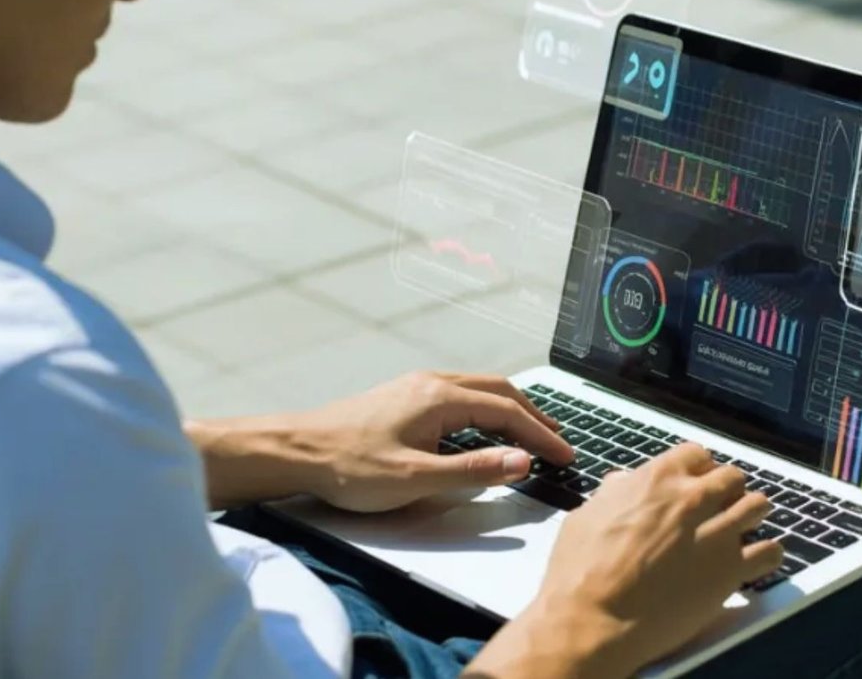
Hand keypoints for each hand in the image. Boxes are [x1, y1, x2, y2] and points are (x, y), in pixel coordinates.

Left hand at [294, 371, 575, 512]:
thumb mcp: (416, 478)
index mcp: (440, 398)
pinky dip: (486, 408)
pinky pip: (460, 394)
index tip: (564, 455)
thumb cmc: (349, 467)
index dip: (541, 435)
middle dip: (533, 416)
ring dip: (511, 409)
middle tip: (558, 442)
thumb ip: (473, 470)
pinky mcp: (403, 397)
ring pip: (479, 389)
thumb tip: (522, 460)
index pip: (508, 411)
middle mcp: (431, 383)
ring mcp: (416, 386)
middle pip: (499, 391)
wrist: (297, 451)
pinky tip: (484, 428)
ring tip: (531, 433)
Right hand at [509, 444, 781, 675]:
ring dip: (751, 513)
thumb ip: (614, 495)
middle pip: (731, 477)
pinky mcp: (731, 570)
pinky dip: (768, 553)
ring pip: (757, 506)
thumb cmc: (582, 569)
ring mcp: (716, 533)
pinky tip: (760, 558)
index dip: (699, 469)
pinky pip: (770, 552)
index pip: (696, 455)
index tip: (698, 481)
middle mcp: (691, 499)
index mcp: (656, 480)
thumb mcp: (588, 514)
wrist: (595, 615)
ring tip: (745, 525)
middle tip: (722, 505)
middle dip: (728, 489)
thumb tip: (622, 483)